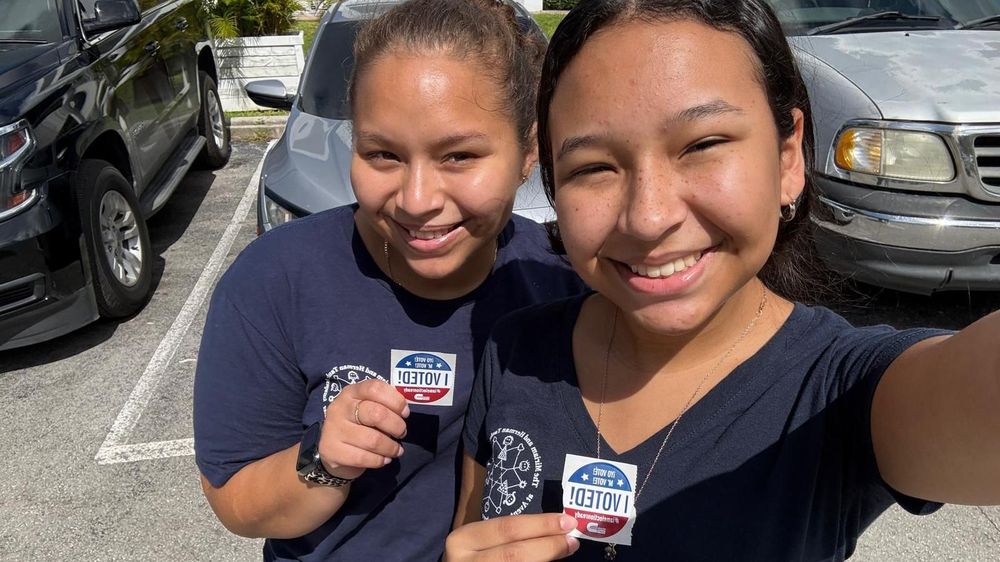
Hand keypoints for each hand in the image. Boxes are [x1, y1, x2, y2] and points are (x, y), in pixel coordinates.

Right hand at [319, 379, 408, 480]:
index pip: (375, 388)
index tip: (405, 413)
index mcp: (351, 392)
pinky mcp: (332, 450)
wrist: (333, 449)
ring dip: (390, 447)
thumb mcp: (367, 408)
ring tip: (396, 450)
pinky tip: (384, 459)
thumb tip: (405, 412)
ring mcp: (334, 429)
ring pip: (372, 440)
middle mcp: (340, 407)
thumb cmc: (358, 425)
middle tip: (402, 433)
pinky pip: (363, 458)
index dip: (395, 401)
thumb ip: (384, 404)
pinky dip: (379, 460)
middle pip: (376, 414)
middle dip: (396, 426)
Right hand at [445, 513, 579, 561]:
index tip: (567, 521)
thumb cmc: (476, 555)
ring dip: (547, 560)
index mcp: (463, 539)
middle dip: (548, 545)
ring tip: (567, 552)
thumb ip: (510, 536)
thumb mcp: (483, 542)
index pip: (507, 528)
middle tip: (573, 540)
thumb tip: (556, 529)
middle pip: (514, 554)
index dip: (540, 525)